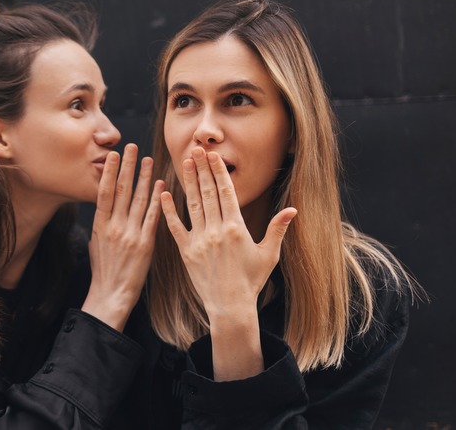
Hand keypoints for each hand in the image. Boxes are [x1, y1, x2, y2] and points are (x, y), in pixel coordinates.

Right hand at [82, 144, 163, 330]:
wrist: (111, 294)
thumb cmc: (104, 270)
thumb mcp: (96, 244)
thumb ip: (103, 224)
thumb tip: (105, 207)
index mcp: (100, 226)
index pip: (104, 192)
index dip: (110, 172)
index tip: (114, 155)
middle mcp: (114, 227)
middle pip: (122, 190)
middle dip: (128, 167)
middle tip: (132, 147)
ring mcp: (130, 234)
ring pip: (139, 200)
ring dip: (144, 178)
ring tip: (148, 160)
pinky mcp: (145, 244)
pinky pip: (153, 217)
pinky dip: (158, 200)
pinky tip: (161, 186)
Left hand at [160, 147, 296, 320]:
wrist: (230, 306)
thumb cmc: (251, 281)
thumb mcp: (269, 255)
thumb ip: (277, 229)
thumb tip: (293, 210)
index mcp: (236, 227)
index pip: (226, 192)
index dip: (219, 172)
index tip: (214, 155)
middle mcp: (217, 230)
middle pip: (208, 192)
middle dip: (202, 169)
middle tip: (196, 149)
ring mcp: (200, 240)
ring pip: (192, 204)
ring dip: (188, 182)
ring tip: (185, 162)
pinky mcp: (186, 251)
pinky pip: (175, 227)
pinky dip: (169, 210)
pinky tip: (163, 193)